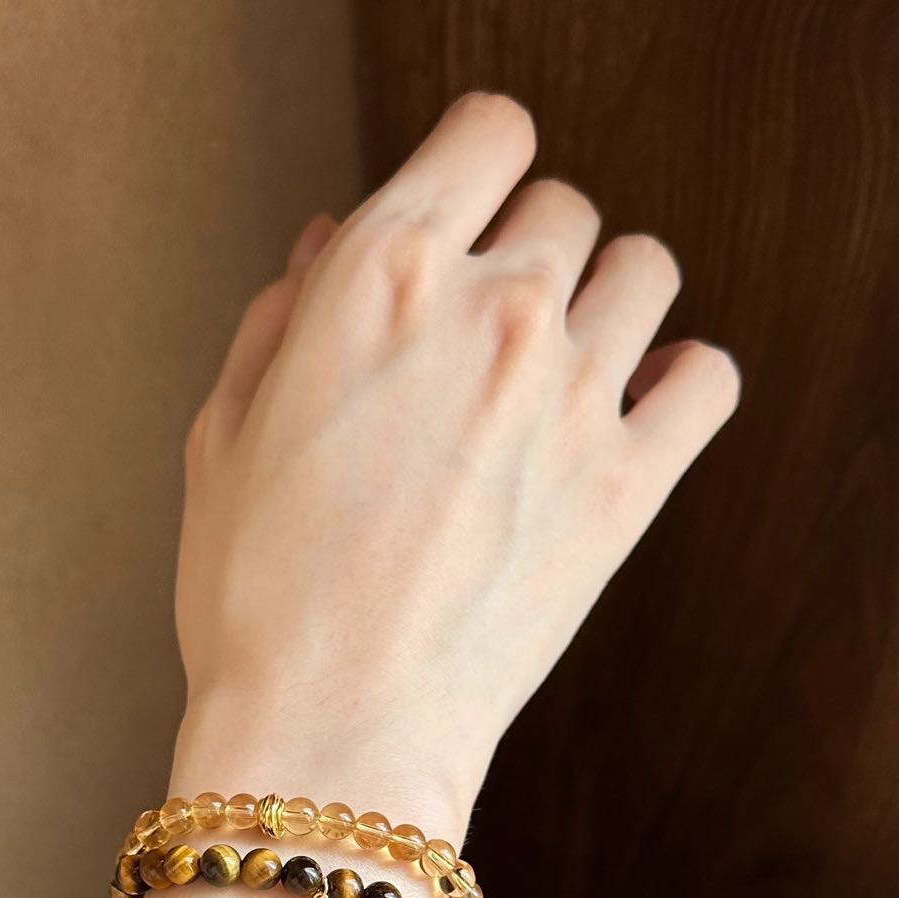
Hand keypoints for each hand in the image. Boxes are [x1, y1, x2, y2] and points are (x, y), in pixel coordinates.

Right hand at [173, 93, 738, 829]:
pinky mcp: (627, 484)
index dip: (474, 164)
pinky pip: (707, 379)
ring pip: (645, 271)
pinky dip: (680, 382)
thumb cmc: (254, 595)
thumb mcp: (225, 437)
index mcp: (380, 276)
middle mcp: (490, 309)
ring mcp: (570, 395)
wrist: (327, 731)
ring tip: (561, 368)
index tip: (464, 211)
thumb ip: (283, 317)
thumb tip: (331, 242)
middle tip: (485, 333)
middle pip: (563, 208)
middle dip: (524, 252)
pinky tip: (632, 413)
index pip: (487, 131)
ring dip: (605, 301)